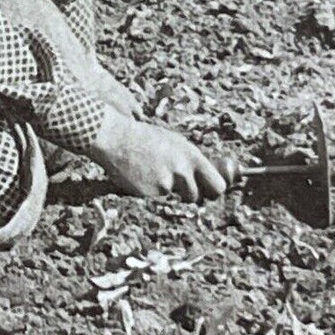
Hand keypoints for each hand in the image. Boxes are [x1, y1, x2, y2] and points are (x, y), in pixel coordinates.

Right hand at [89, 109, 239, 200]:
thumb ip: (190, 160)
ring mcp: (165, 182)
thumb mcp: (174, 142)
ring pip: (172, 195)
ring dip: (165, 188)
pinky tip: (138, 174)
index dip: (214, 190)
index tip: (208, 190)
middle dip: (189, 194)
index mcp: (191, 156)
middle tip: (178, 186)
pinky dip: (148, 189)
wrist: (116, 138)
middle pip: (196, 196)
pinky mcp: (149, 192)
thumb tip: (205, 176)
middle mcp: (182, 170)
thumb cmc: (145, 138)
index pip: (218, 184)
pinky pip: (154, 196)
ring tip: (151, 171)